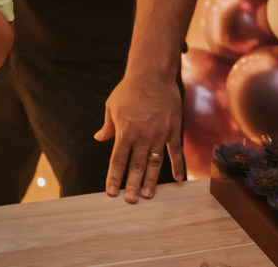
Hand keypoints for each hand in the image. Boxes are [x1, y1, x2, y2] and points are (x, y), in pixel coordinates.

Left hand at [94, 74, 184, 202]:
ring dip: (151, 180)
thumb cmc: (129, 90)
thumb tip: (99, 138)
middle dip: (132, 185)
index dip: (114, 177)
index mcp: (125, 132)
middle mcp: (142, 136)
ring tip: (148, 196)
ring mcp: (159, 134)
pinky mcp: (173, 130)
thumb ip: (108, 126)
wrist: (152, 75)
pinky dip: (178, 166)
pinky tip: (178, 180)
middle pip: (136, 166)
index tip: (111, 192)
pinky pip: (176, 152)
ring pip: (154, 163)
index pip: (118, 160)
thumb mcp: (112, 106)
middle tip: (130, 201)